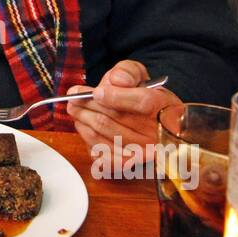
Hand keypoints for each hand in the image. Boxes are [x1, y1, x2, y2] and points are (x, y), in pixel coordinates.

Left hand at [66, 60, 180, 168]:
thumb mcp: (140, 76)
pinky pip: (100, 153)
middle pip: (115, 119)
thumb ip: (128, 72)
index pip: (142, 102)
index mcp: (164, 108)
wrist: (151, 122)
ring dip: (83, 120)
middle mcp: (156, 134)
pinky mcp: (127, 165)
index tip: (95, 92)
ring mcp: (142, 152)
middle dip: (88, 106)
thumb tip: (117, 81)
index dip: (115, 96)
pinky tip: (83, 126)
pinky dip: (87, 138)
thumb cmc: (142, 96)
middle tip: (73, 98)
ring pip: (103, 135)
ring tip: (75, 109)